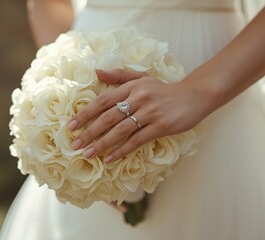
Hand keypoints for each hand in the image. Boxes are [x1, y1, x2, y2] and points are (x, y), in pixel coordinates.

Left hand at [67, 69, 216, 161]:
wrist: (194, 96)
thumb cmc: (164, 89)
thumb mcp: (143, 77)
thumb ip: (119, 75)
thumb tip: (96, 72)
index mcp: (131, 86)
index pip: (103, 101)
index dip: (85, 114)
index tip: (70, 126)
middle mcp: (139, 98)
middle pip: (108, 117)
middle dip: (89, 132)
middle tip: (74, 145)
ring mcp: (150, 112)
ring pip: (120, 131)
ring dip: (102, 144)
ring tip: (88, 154)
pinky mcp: (161, 126)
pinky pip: (137, 140)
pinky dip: (122, 150)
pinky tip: (111, 159)